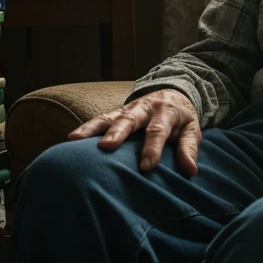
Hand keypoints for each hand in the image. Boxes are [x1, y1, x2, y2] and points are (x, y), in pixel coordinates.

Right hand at [67, 89, 200, 175]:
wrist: (173, 92)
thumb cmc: (181, 118)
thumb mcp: (192, 129)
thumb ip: (189, 148)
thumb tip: (191, 170)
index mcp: (165, 112)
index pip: (157, 131)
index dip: (152, 149)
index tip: (147, 167)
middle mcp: (143, 108)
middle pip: (129, 119)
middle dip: (117, 133)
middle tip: (106, 147)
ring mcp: (127, 109)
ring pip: (108, 117)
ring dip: (92, 128)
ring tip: (75, 139)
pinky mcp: (116, 113)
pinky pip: (99, 119)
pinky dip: (85, 128)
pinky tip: (71, 138)